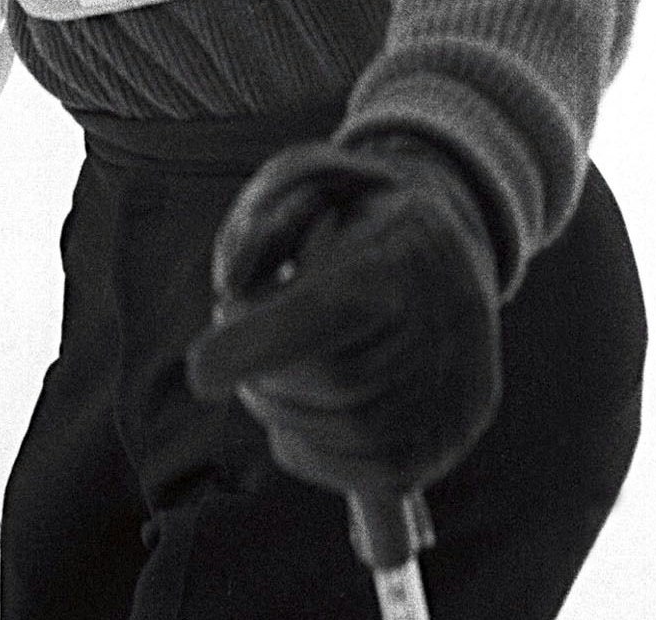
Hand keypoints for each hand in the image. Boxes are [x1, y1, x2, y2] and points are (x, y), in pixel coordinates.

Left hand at [186, 137, 501, 497]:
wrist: (446, 242)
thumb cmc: (356, 212)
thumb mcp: (305, 180)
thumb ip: (262, 225)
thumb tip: (234, 288)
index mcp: (402, 248)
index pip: (334, 308)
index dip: (263, 344)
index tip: (200, 371)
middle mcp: (444, 323)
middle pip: (331, 380)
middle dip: (263, 371)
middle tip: (239, 337)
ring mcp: (456, 386)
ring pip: (347, 434)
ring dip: (284, 409)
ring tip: (276, 364)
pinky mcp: (451, 435)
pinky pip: (373, 474)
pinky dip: (315, 449)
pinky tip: (301, 410)